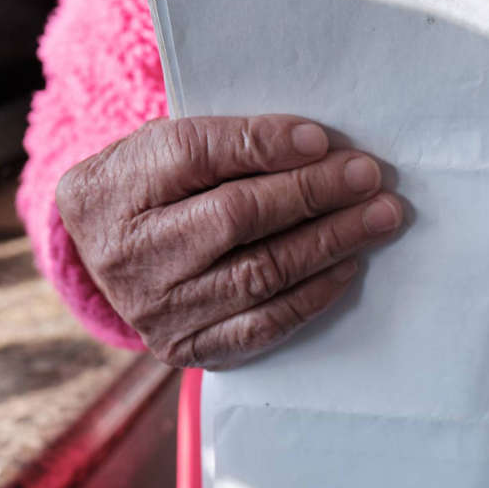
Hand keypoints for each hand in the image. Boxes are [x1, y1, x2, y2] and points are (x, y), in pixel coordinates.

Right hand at [55, 115, 404, 367]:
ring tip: (379, 217)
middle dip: (313, 193)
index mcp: (109, 189)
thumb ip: (228, 140)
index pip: (193, 155)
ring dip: (331, 242)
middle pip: (235, 217)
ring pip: (260, 273)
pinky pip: (263, 325)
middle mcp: (126, 255)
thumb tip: (314, 145)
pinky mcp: (184, 348)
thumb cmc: (153, 189)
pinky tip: (349, 264)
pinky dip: (314, 293)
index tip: (322, 139)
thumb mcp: (166, 149)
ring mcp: (154, 310)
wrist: (109, 257)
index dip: (263, 145)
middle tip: (369, 177)